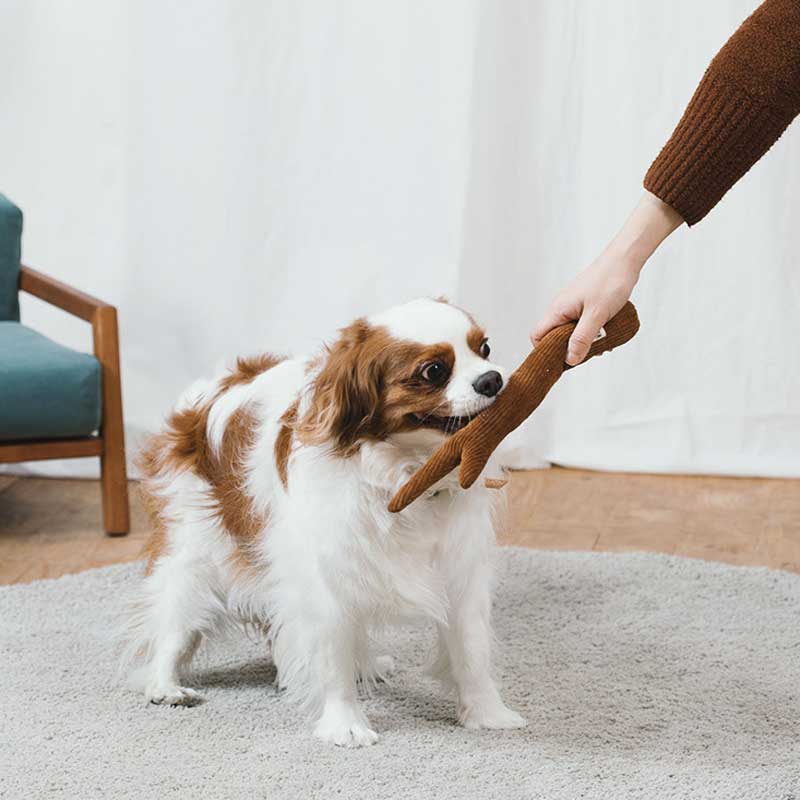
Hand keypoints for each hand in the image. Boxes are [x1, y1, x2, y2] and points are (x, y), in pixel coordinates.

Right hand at [531, 250, 638, 365]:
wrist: (624, 260)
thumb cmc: (609, 282)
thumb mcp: (596, 316)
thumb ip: (582, 339)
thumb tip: (570, 360)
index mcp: (558, 310)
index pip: (538, 336)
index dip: (545, 351)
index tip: (561, 362)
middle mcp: (560, 307)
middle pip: (553, 336)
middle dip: (568, 349)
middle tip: (587, 354)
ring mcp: (572, 305)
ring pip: (569, 331)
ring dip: (583, 341)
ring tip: (601, 344)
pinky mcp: (583, 304)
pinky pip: (580, 323)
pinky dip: (590, 332)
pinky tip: (605, 334)